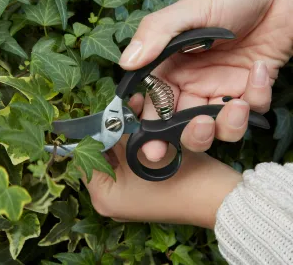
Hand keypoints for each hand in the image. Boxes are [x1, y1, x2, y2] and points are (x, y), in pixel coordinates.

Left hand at [85, 96, 241, 228]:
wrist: (218, 196)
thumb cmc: (181, 178)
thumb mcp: (144, 153)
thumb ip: (118, 135)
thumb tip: (105, 118)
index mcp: (104, 196)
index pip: (83, 158)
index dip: (92, 133)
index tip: (103, 112)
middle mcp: (112, 196)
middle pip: (101, 154)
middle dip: (111, 128)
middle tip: (120, 106)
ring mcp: (128, 191)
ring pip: (118, 153)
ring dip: (125, 131)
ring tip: (133, 106)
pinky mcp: (142, 184)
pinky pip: (131, 157)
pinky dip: (136, 140)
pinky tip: (142, 120)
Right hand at [119, 0, 292, 161]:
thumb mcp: (189, 10)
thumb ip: (155, 35)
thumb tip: (126, 63)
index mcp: (172, 68)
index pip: (155, 104)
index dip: (151, 127)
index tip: (151, 143)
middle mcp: (194, 83)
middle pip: (184, 125)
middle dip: (191, 136)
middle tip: (199, 128)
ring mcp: (222, 88)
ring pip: (218, 128)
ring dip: (227, 125)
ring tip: (237, 105)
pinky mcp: (250, 89)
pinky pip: (252, 110)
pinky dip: (258, 97)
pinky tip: (259, 69)